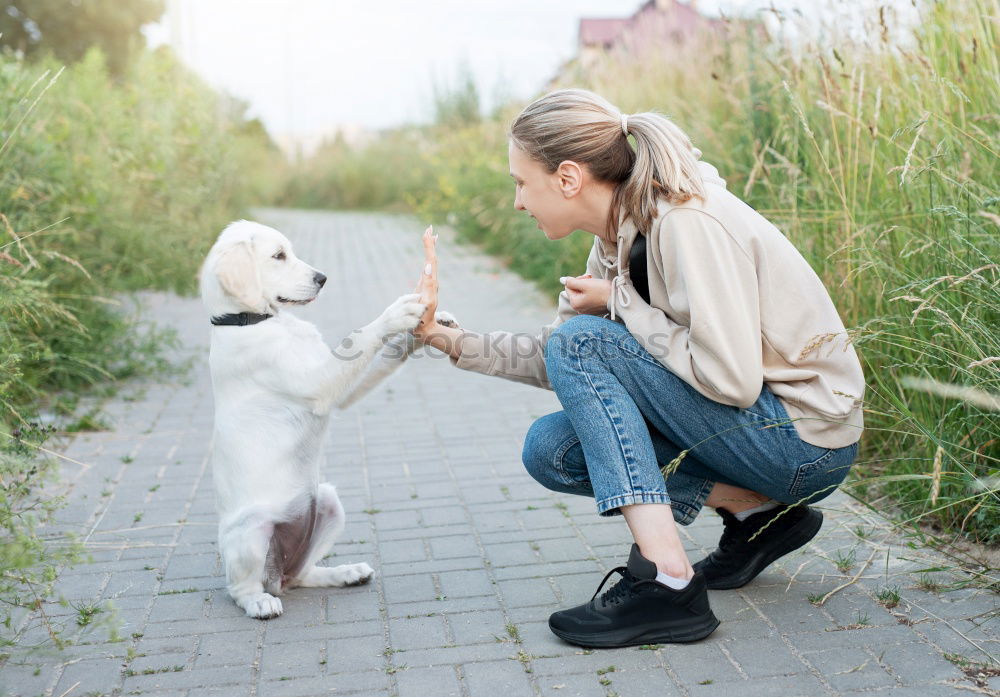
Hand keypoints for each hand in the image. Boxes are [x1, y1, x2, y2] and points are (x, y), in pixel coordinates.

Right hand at [412, 225, 437, 339]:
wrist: (426, 328)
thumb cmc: (423, 318)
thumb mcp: (425, 301)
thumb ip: (426, 284)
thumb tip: (428, 266)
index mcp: (431, 282)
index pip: (431, 260)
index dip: (429, 246)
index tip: (427, 232)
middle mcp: (432, 281)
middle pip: (432, 258)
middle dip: (430, 242)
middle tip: (430, 227)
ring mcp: (429, 283)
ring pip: (431, 261)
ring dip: (431, 248)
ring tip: (431, 235)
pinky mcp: (426, 287)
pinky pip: (429, 268)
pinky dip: (429, 258)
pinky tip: (428, 257)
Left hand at [560, 274, 611, 314]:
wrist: (617, 299)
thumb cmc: (602, 291)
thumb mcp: (585, 284)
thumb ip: (571, 282)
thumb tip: (562, 280)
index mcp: (574, 303)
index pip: (568, 287)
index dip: (577, 280)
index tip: (587, 278)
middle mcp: (578, 309)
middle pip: (575, 291)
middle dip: (582, 284)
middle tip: (591, 280)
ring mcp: (586, 311)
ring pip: (581, 294)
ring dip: (587, 287)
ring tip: (596, 286)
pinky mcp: (593, 310)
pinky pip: (587, 299)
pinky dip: (591, 294)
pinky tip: (598, 292)